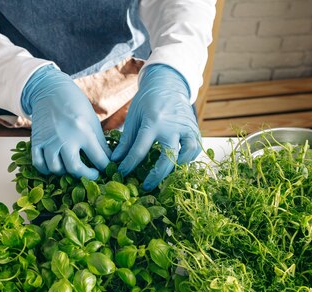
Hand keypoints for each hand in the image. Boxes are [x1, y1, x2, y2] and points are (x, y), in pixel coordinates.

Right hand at [21, 65, 109, 179]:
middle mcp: (65, 138)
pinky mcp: (36, 141)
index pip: (99, 159)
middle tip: (92, 174)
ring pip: (56, 169)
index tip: (106, 169)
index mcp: (84, 132)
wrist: (50, 91)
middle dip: (87, 175)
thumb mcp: (92, 121)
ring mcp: (49, 141)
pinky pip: (39, 164)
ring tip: (73, 167)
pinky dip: (47, 169)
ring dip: (66, 172)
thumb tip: (109, 162)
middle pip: (75, 169)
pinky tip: (55, 166)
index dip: (105, 167)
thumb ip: (100, 142)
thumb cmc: (76, 106)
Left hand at [111, 64, 200, 190]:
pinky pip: (195, 149)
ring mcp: (186, 128)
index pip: (140, 148)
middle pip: (167, 156)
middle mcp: (172, 126)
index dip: (130, 164)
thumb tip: (116, 160)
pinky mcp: (195, 129)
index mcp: (153, 121)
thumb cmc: (148, 102)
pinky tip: (177, 167)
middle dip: (156, 175)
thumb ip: (126, 139)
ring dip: (176, 169)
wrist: (169, 84)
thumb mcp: (134, 117)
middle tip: (146, 186)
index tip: (122, 173)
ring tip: (164, 179)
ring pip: (187, 154)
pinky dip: (188, 160)